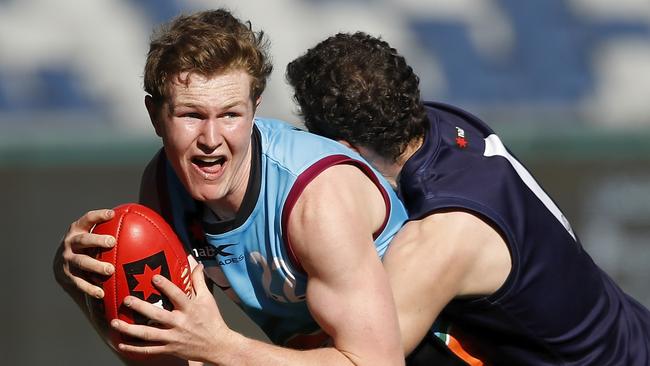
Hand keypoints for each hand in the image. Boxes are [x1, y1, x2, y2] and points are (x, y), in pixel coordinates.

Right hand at [53, 209, 115, 298]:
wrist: (61, 265)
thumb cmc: (88, 246)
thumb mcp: (93, 236)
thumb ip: (108, 230)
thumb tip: (141, 224)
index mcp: (78, 229)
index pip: (87, 219)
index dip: (99, 215)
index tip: (112, 214)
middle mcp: (70, 243)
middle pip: (83, 240)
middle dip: (97, 240)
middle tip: (112, 242)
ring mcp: (68, 259)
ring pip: (81, 262)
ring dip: (95, 265)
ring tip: (110, 270)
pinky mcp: (67, 276)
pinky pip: (79, 282)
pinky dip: (90, 288)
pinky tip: (101, 293)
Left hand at [111, 264, 231, 362]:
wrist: (217, 346)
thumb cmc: (212, 320)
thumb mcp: (208, 299)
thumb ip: (199, 281)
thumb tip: (196, 264)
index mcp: (190, 309)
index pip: (177, 295)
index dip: (166, 286)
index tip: (154, 278)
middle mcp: (180, 323)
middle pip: (157, 315)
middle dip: (141, 307)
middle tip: (127, 300)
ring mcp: (173, 338)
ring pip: (148, 334)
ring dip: (130, 329)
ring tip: (115, 322)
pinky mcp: (170, 349)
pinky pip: (149, 350)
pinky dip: (135, 348)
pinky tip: (122, 343)